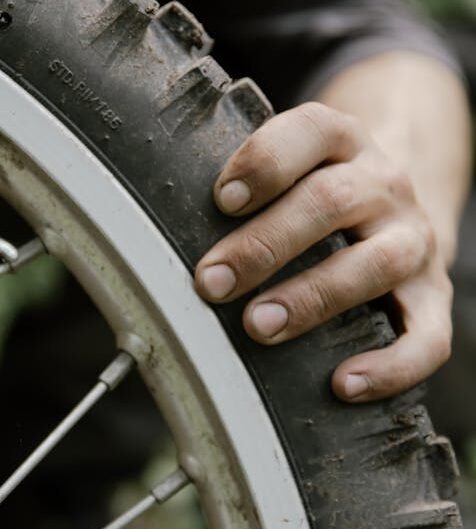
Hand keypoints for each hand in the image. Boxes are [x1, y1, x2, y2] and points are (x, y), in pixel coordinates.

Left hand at [194, 102, 451, 402]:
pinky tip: (342, 383)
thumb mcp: (284, 171)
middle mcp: (383, 185)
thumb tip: (150, 232)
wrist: (395, 211)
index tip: (222, 200)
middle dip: (265, 244)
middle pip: (331, 202)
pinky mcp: (433, 298)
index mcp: (341, 143)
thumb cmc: (309, 196)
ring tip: (257, 326)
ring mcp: (414, 240)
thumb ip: (238, 189)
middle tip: (210, 281)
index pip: (312, 131)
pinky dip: (390, 364)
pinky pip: (427, 337)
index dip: (266, 161)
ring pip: (376, 264)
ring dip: (311, 297)